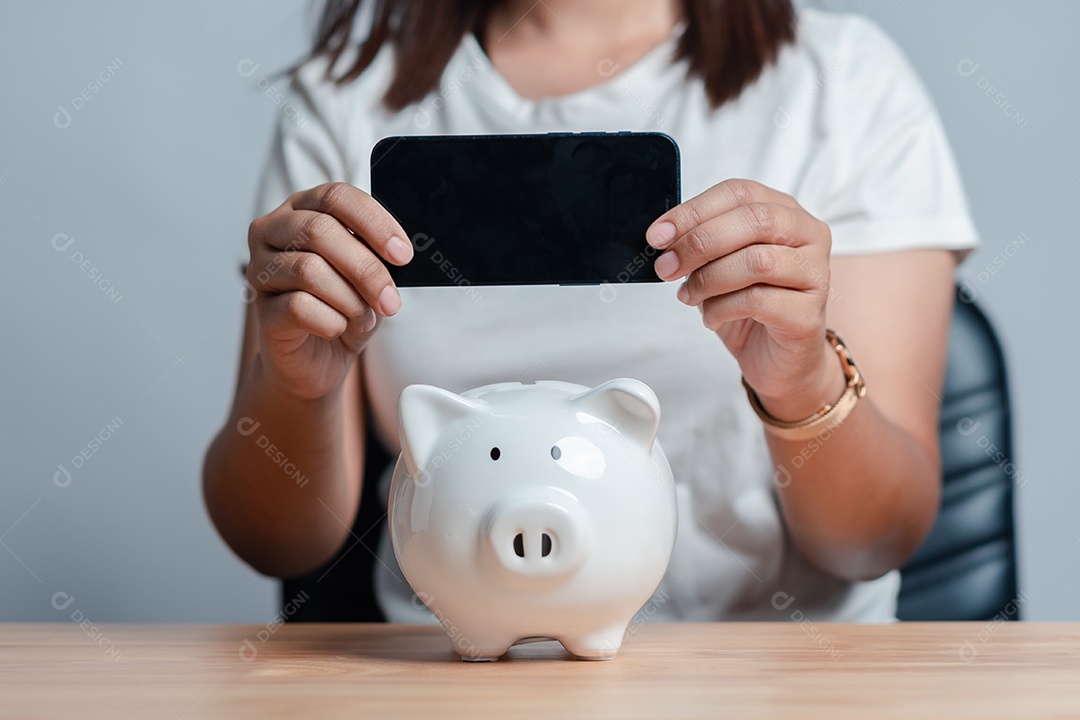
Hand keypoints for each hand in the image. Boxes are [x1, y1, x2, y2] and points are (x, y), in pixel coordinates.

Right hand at [246, 182, 411, 399]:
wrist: (318, 361)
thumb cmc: (344, 308)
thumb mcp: (369, 276)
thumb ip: (377, 256)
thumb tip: (398, 253)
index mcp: (303, 209)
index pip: (336, 196)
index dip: (374, 223)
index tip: (403, 254)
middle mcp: (272, 231)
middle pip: (320, 231)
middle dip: (366, 269)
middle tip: (390, 300)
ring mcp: (260, 269)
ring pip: (309, 270)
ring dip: (350, 300)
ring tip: (364, 318)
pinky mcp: (261, 309)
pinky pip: (299, 307)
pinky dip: (332, 322)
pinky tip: (338, 329)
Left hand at [646, 179, 843, 420]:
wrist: (777, 359)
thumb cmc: (749, 308)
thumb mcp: (719, 265)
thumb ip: (701, 244)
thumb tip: (663, 238)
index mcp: (785, 211)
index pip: (739, 193)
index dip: (694, 211)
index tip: (657, 235)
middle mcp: (808, 235)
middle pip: (754, 220)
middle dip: (699, 243)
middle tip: (667, 267)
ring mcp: (816, 273)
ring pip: (757, 261)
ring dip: (709, 279)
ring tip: (689, 296)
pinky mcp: (809, 313)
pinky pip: (759, 301)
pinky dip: (722, 308)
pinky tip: (712, 318)